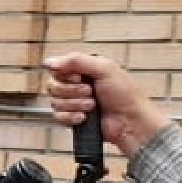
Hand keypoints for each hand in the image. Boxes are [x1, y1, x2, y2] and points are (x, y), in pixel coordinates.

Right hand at [44, 53, 168, 156]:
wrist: (131, 122)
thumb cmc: (125, 95)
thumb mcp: (105, 68)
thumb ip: (77, 60)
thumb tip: (50, 62)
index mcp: (83, 70)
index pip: (57, 68)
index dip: (64, 74)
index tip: (78, 77)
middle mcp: (76, 85)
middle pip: (53, 85)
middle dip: (72, 91)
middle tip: (90, 92)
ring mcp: (73, 102)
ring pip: (55, 102)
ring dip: (75, 104)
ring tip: (92, 106)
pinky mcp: (71, 118)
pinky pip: (58, 117)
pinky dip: (71, 117)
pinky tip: (84, 117)